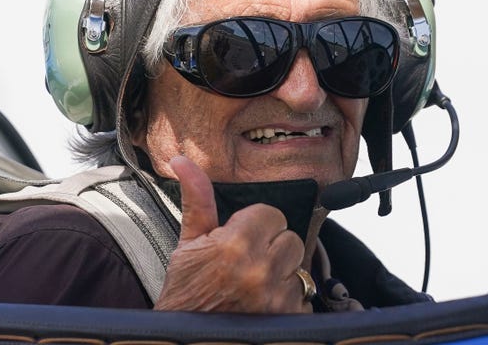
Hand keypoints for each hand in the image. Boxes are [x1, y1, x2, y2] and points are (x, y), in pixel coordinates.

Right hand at [153, 155, 311, 312]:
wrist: (185, 338)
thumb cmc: (185, 291)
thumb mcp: (188, 242)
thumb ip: (197, 199)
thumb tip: (183, 161)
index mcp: (234, 244)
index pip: (272, 214)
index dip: (256, 224)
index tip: (241, 237)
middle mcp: (259, 270)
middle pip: (290, 238)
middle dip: (272, 246)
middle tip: (248, 260)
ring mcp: (276, 298)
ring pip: (300, 266)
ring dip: (282, 273)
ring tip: (256, 282)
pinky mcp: (288, 319)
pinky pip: (304, 297)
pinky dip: (289, 300)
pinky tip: (264, 303)